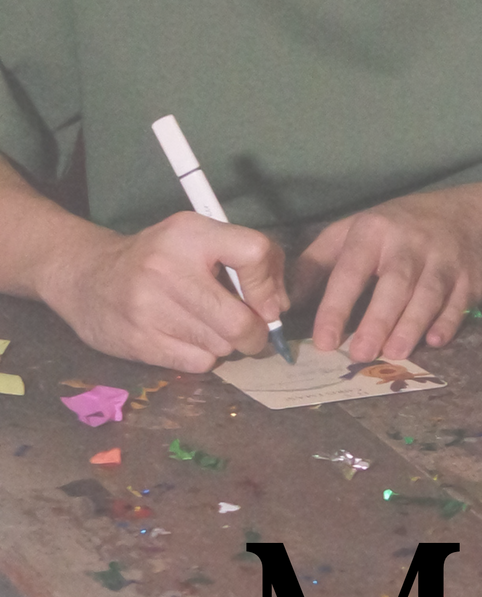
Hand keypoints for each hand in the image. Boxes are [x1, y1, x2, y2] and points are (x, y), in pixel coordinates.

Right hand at [47, 211, 287, 373]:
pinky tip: (186, 339)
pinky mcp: (139, 341)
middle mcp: (168, 267)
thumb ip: (245, 261)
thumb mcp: (197, 239)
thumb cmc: (157, 259)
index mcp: (190, 233)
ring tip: (206, 327)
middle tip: (250, 330)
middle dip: (255, 333)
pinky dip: (204, 357)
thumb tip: (280, 306)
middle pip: (241, 320)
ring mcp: (150, 307)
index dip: (270, 284)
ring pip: (222, 346)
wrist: (85, 277)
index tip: (267, 301)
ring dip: (226, 344)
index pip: (255, 252)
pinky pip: (199, 363)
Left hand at [293, 186, 481, 360]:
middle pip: (395, 284)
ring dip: (411, 326)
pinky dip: (448, 322)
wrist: (464, 216)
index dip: (337, 307)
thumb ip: (317, 265)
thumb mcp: (352, 233)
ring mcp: (444, 260)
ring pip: (428, 295)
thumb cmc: (395, 230)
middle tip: (360, 355)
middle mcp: (410, 243)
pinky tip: (434, 342)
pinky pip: (459, 302)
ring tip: (394, 353)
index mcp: (373, 232)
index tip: (325, 341)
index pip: (351, 271)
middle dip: (378, 320)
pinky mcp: (470, 277)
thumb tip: (285, 303)